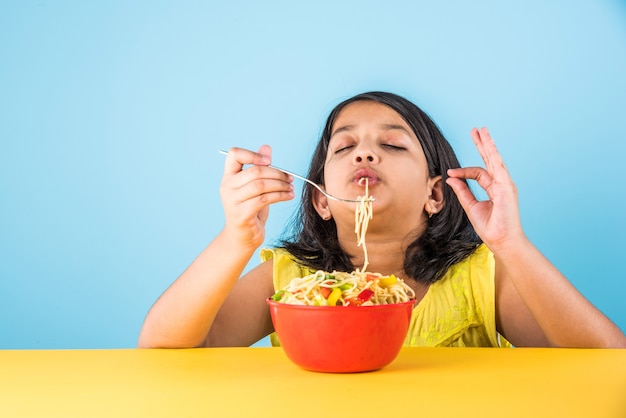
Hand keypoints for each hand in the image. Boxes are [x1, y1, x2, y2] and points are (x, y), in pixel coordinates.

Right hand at [220, 145, 294, 249]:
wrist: (242, 237)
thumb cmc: (250, 210)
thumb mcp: (254, 187)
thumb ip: (259, 168)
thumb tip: (266, 147)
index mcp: (229, 176)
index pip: (234, 154)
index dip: (252, 154)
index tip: (269, 161)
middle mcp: (227, 187)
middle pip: (255, 171)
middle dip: (277, 173)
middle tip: (290, 178)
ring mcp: (232, 201)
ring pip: (261, 185)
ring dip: (280, 185)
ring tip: (290, 187)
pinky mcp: (241, 214)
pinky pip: (264, 199)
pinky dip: (280, 196)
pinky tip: (288, 196)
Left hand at [446, 128, 524, 251]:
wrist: (502, 241)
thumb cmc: (490, 227)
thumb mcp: (471, 206)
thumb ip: (462, 191)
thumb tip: (451, 178)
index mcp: (494, 188)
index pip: (479, 173)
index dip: (464, 171)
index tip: (450, 172)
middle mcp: (501, 184)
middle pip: (490, 160)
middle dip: (483, 144)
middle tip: (476, 130)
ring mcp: (506, 185)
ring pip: (495, 160)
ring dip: (488, 145)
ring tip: (481, 131)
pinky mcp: (506, 189)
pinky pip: (498, 169)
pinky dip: (493, 156)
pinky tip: (488, 145)